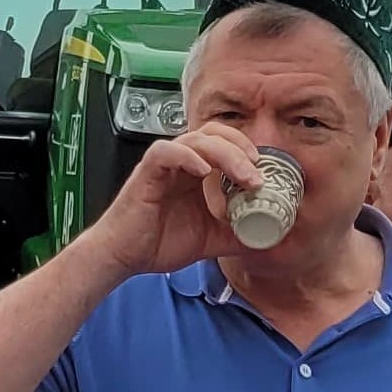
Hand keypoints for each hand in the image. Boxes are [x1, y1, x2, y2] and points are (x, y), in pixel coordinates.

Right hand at [84, 125, 261, 282]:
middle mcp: (181, 162)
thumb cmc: (158, 243)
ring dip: (225, 153)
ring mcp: (163, 164)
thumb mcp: (210, 239)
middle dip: (241, 148)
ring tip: (243, 175)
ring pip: (196, 139)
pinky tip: (204, 171)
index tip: (266, 173)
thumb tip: (266, 236)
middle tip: (258, 173)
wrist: (124, 257)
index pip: (225, 143)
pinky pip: (167, 152)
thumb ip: (236, 233)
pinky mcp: (146, 172)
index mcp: (195, 172)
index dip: (247, 151)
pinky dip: (188, 156)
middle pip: (215, 133)